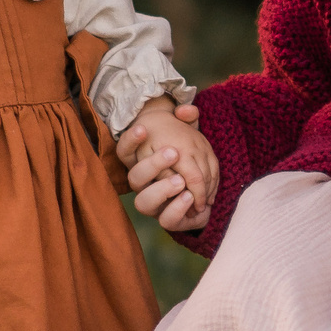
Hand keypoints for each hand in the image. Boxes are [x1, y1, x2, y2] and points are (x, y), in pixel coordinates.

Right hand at [119, 100, 217, 232]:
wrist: (205, 195)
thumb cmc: (191, 162)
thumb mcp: (191, 139)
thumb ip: (188, 122)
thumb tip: (186, 110)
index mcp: (142, 164)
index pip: (124, 151)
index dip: (130, 140)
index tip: (144, 129)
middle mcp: (143, 186)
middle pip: (134, 177)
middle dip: (152, 164)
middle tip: (173, 152)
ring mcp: (153, 205)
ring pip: (143, 203)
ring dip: (162, 189)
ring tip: (180, 180)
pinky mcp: (167, 219)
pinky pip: (166, 220)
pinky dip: (177, 208)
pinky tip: (190, 196)